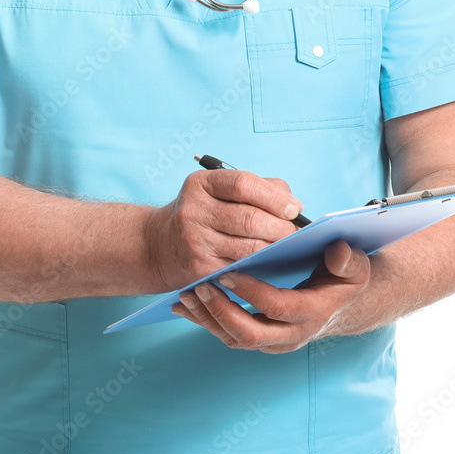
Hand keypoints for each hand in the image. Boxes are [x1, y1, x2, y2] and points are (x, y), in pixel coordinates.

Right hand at [144, 170, 302, 291]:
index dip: (274, 197)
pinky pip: (241, 269)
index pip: (243, 184)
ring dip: (275, 248)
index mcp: (201, 183)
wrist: (160, 245)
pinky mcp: (200, 269)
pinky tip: (267, 261)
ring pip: (249, 247)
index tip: (293, 208)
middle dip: (280, 226)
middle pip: (249, 218)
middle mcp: (194, 211)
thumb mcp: (218, 190)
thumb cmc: (203, 213)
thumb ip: (257, 188)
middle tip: (294, 231)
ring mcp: (195, 242)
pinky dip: (260, 265)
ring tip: (285, 246)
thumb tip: (293, 205)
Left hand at [170, 239, 369, 352]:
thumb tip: (336, 251)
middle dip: (220, 311)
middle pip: (249, 333)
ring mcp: (274, 341)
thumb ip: (346, 258)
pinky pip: (228, 335)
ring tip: (185, 295)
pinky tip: (186, 305)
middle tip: (199, 287)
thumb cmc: (345, 276)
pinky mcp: (261, 339)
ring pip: (234, 338)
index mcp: (313, 312)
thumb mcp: (355, 264)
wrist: (344, 302)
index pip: (276, 307)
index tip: (227, 273)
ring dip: (207, 319)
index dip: (250, 292)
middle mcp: (292, 334)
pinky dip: (205, 321)